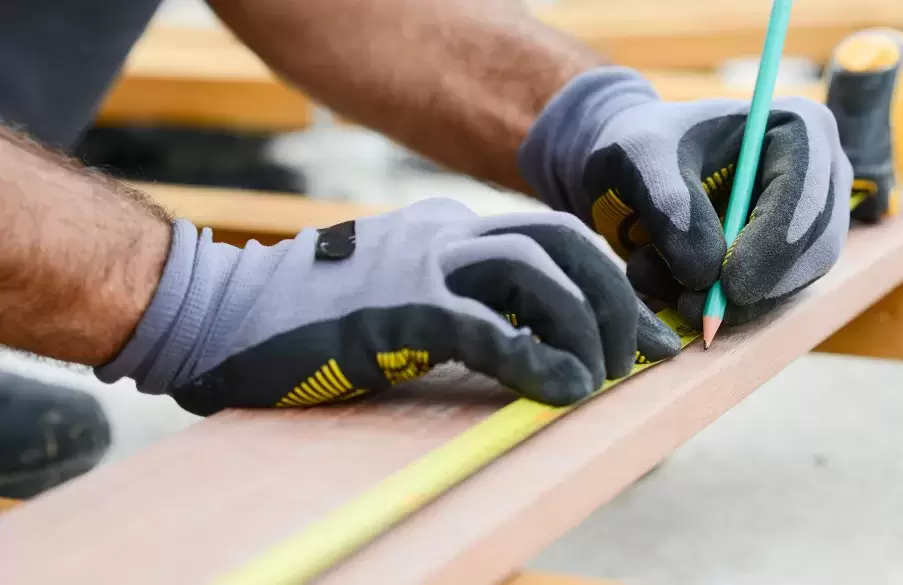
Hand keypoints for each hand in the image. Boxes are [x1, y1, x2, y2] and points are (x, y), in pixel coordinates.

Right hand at [95, 198, 680, 414]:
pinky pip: (490, 328)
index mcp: (449, 230)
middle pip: (563, 243)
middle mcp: (444, 235)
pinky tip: (563, 391)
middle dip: (617, 299)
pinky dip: (538, 360)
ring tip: (603, 378)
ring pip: (537, 274)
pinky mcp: (397, 309)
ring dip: (587, 326)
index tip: (642, 332)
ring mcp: (421, 266)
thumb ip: (463, 307)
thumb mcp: (402, 300)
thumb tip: (532, 346)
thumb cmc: (313, 321)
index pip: (554, 237)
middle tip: (639, 356)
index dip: (610, 281)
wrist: (221, 316)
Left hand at [520, 67, 851, 327]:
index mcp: (798, 129)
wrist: (633, 168)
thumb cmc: (642, 148)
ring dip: (728, 302)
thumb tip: (705, 274)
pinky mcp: (785, 259)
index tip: (729, 285)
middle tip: (691, 308)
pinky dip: (718, 306)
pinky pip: (765, 300)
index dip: (774, 245)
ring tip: (658, 283)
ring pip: (790, 284)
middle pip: (814, 249)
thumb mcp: (640, 160)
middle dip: (753, 287)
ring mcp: (807, 222)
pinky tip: (670, 290)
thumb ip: (671, 208)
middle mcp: (818, 177)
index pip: (807, 196)